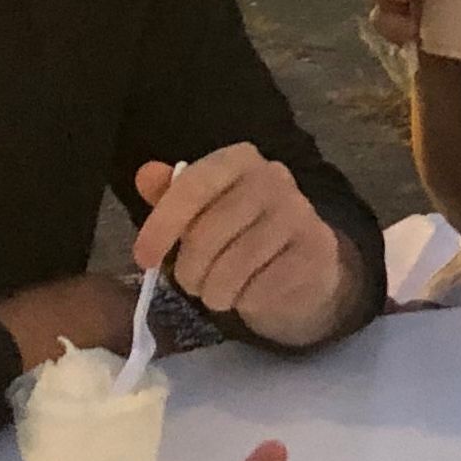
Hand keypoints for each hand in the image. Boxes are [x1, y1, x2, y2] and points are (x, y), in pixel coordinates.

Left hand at [135, 145, 353, 346]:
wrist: (304, 270)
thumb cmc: (243, 236)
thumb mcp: (203, 213)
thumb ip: (173, 196)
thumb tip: (145, 176)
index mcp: (239, 159)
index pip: (193, 184)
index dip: (162, 224)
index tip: (143, 258)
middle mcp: (273, 177)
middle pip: (209, 231)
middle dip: (188, 269)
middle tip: (190, 283)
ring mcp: (300, 213)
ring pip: (234, 265)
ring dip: (215, 291)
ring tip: (216, 294)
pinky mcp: (316, 251)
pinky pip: (263, 286)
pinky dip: (246, 300)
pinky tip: (249, 295)